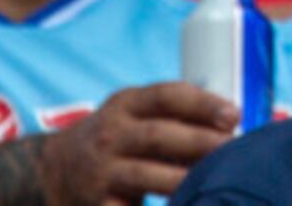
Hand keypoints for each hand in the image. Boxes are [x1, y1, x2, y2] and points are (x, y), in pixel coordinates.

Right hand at [38, 82, 237, 203]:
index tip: (234, 115)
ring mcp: (101, 170)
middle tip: (231, 149)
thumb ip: (176, 113)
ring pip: (145, 174)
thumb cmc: (119, 136)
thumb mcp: (136, 112)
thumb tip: (233, 121)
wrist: (57, 168)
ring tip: (214, 181)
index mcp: (126, 103)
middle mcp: (110, 133)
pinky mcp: (98, 202)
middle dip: (198, 142)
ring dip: (182, 178)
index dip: (202, 103)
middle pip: (158, 134)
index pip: (166, 95)